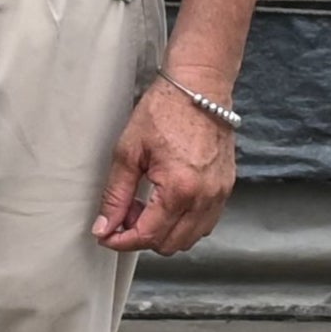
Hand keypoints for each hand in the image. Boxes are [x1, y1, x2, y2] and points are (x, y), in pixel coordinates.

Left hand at [94, 75, 236, 255]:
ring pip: (189, 238)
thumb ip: (116, 194)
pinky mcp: (226, 188)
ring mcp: (219, 194)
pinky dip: (183, 222)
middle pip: (170, 244)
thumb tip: (105, 226)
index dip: (122, 241)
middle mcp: (204, 197)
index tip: (107, 236)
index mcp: (179, 189)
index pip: (148, 235)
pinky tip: (167, 201)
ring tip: (146, 205)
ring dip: (164, 232)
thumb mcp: (129, 151)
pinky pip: (205, 223)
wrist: (199, 87)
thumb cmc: (165, 110)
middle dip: (142, 236)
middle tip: (125, 212)